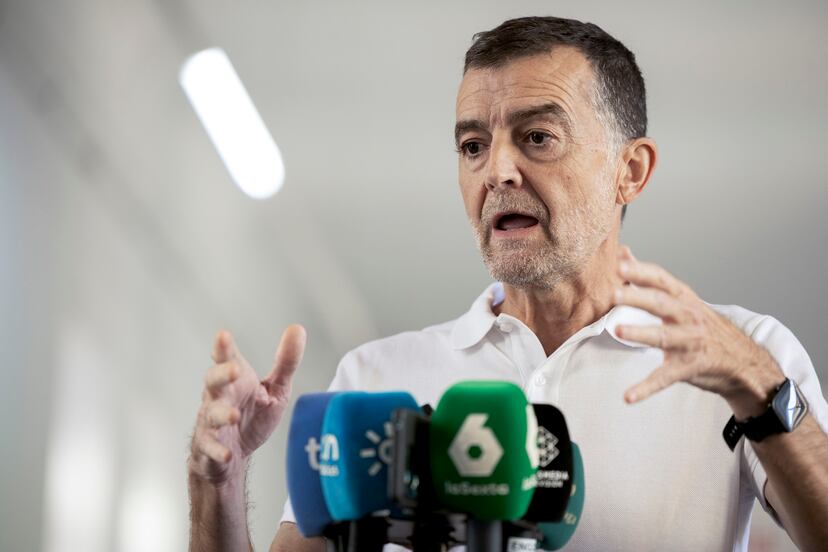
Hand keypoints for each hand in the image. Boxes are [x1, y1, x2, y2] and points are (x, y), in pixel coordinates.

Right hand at [189, 325, 306, 483]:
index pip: (227, 360)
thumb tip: (298, 329)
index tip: (223, 336)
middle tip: (235, 370)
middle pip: (213, 382)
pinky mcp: (209, 447)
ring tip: (234, 415)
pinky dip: (218, 451)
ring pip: (211, 415)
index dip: (224, 348)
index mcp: (235, 381)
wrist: (234, 455)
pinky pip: (210, 448)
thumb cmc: (252, 415)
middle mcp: (219, 398)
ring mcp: (211, 423)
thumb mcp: (275, 388)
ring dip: (221, 414)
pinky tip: (227, 453)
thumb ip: (286, 362)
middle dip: (221, 374)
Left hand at [612, 246, 783, 418]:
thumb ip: (650, 279)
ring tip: (618, 331)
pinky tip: (629, 396)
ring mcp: (690, 342)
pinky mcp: (689, 367)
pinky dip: (646, 388)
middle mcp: (688, 317)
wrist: (742, 361)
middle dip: (637, 297)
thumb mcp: (682, 299)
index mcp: (684, 298)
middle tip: (613, 293)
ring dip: (641, 333)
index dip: (641, 272)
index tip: (619, 264)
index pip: (661, 280)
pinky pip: (665, 378)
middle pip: (661, 304)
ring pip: (663, 337)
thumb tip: (625, 253)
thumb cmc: (703, 326)